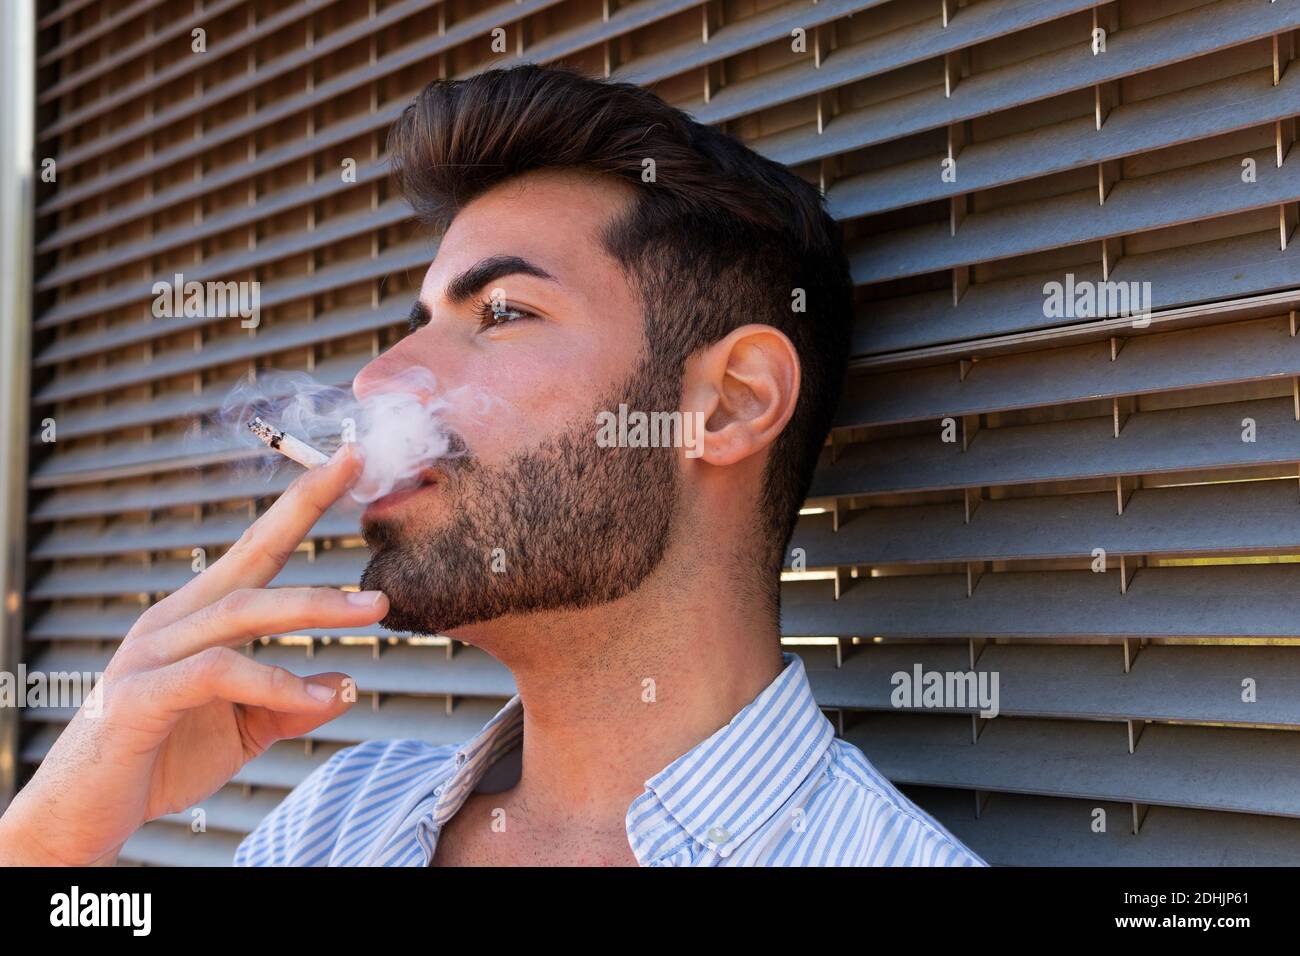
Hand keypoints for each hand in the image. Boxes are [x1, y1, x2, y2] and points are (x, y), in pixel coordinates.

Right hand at [0, 445, 385, 865]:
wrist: (82, 819)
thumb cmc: (159, 760)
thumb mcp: (243, 729)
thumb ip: (291, 705)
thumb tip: (346, 685)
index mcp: (199, 619)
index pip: (257, 548)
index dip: (302, 503)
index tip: (350, 462)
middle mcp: (173, 622)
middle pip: (251, 560)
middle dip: (309, 520)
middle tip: (365, 486)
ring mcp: (151, 655)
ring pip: (242, 610)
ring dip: (315, 606)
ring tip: (373, 612)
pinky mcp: (140, 698)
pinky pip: (219, 673)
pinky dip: (277, 682)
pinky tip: (319, 697)